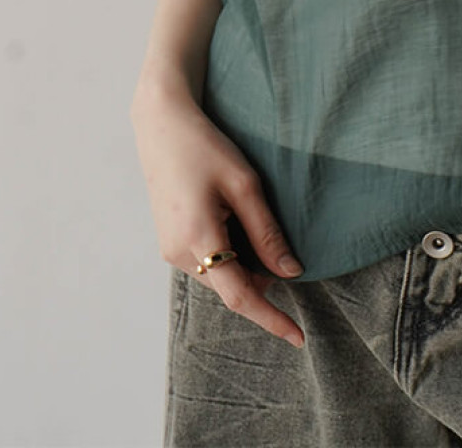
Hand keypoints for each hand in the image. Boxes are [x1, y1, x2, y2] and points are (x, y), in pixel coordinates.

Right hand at [130, 75, 306, 346]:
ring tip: (246, 212)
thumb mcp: (245, 185)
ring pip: (220, 273)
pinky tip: (231, 215)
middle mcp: (178, 254)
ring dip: (244, 259)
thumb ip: (267, 233)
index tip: (299, 337)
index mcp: (198, 240)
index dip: (272, 318)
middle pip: (232, 285)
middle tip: (277, 237)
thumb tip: (290, 273)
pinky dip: (228, 250)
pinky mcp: (169, 241)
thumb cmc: (207, 148)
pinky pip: (206, 260)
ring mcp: (170, 249)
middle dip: (261, 275)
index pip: (241, 297)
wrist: (162, 125)